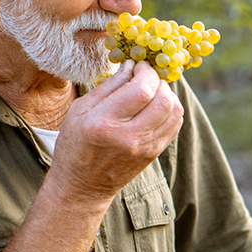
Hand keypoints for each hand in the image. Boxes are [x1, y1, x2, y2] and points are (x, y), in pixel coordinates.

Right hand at [49, 60, 183, 202]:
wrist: (82, 186)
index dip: (146, 72)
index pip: (142, 89)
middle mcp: (128, 137)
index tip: (139, 66)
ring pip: (175, 112)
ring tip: (152, 90)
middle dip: (159, 80)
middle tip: (147, 76)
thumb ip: (108, 86)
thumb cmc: (76, 144)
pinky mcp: (153, 153)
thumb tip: (131, 66)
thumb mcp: (80, 110)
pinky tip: (157, 106)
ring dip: (168, 94)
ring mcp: (144, 148)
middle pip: (163, 99)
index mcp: (105, 122)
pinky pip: (175, 125)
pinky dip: (171, 109)